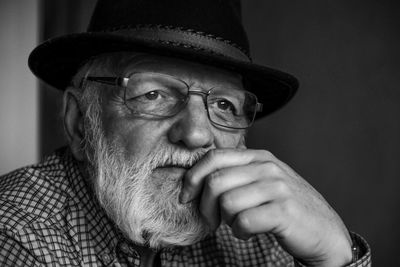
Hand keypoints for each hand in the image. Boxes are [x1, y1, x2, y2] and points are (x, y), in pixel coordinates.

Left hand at [180, 148, 352, 265]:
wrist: (324, 231)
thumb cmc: (286, 207)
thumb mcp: (262, 181)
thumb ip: (236, 174)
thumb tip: (197, 178)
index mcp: (259, 157)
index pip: (213, 157)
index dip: (193, 177)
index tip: (187, 196)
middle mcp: (268, 167)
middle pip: (215, 181)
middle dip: (205, 205)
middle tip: (212, 220)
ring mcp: (277, 188)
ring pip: (227, 202)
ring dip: (226, 220)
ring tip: (239, 224)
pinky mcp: (284, 211)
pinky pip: (244, 221)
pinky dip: (240, 232)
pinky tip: (249, 232)